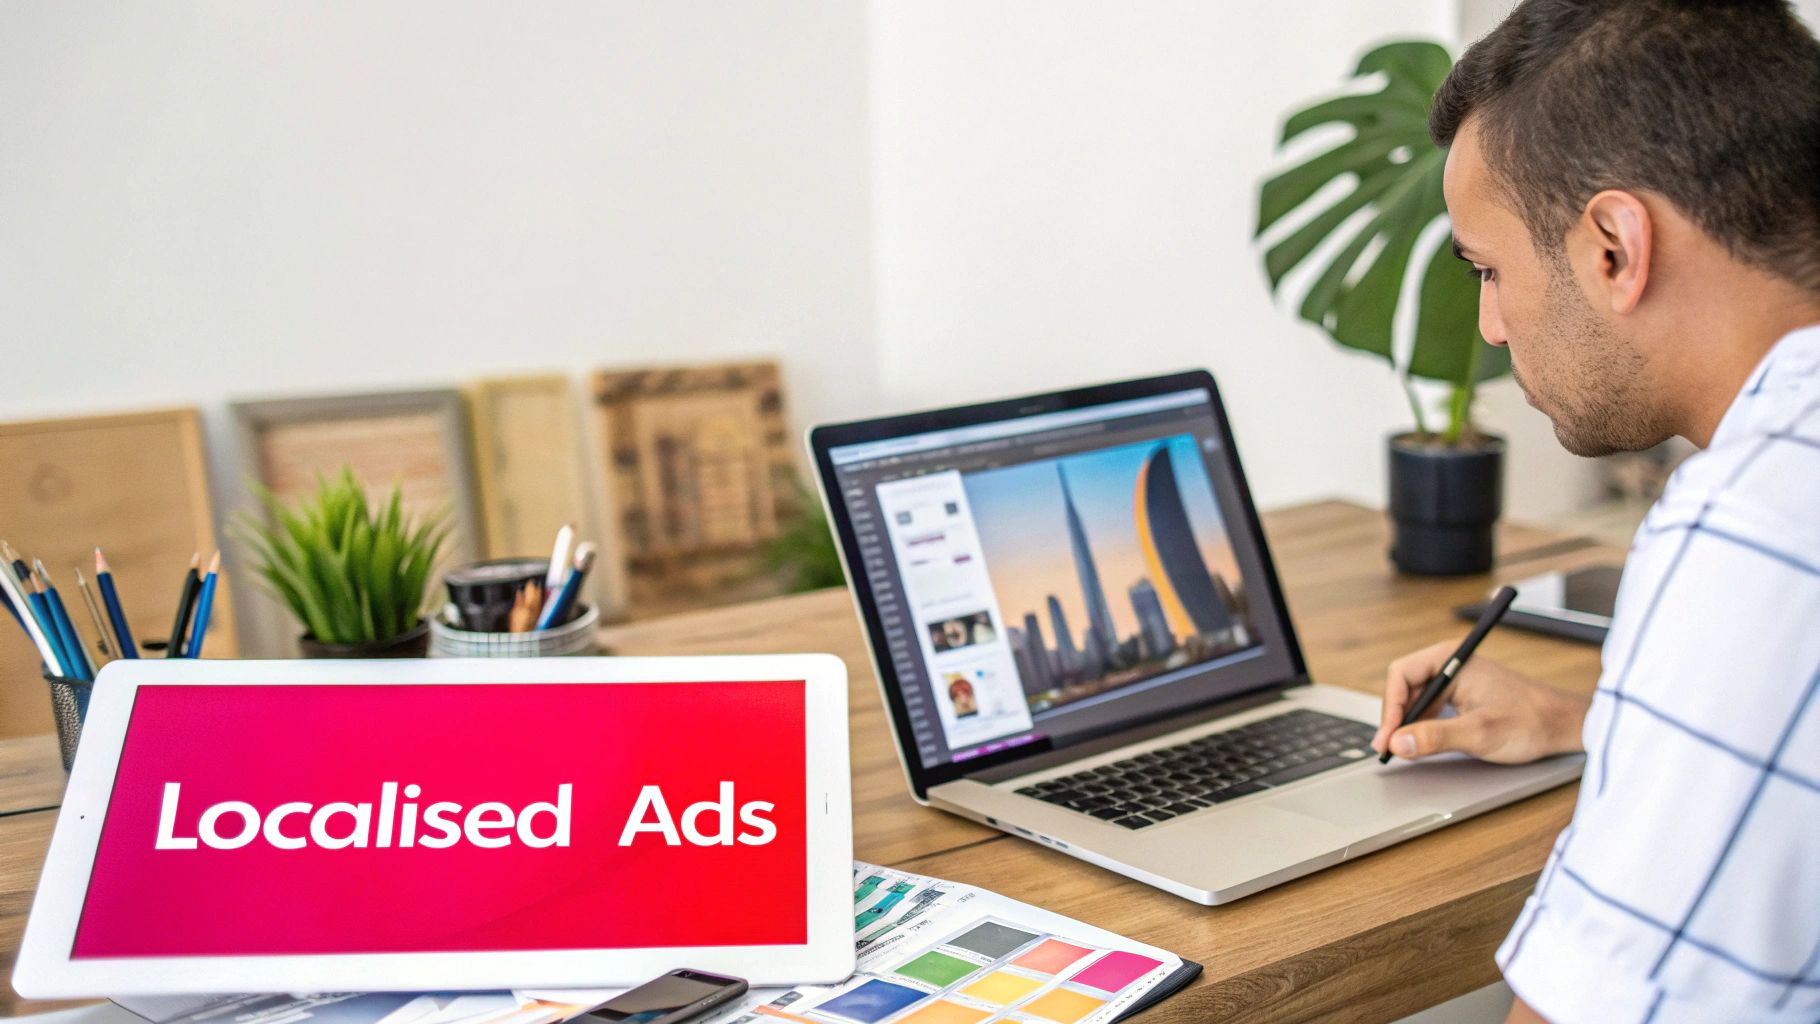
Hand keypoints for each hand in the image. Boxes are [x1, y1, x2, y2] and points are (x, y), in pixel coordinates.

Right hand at [1371, 640, 1589, 763]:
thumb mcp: (1479, 733)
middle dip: (1395, 718)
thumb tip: (1398, 744)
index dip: (1390, 708)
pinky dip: (1421, 725)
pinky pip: (1429, 706)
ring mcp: (1455, 678)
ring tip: (1402, 748)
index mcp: (1452, 659)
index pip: (1400, 676)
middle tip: (1389, 748)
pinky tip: (1421, 742)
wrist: (1562, 726)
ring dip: (1406, 723)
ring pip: (1414, 698)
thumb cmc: (1530, 721)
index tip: (1388, 738)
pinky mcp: (1461, 694)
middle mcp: (1450, 663)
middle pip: (1404, 687)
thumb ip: (1435, 737)